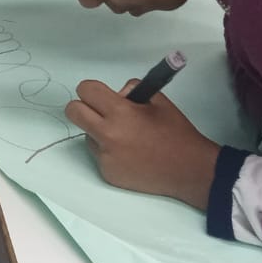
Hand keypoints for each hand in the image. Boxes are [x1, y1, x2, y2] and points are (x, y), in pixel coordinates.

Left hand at [66, 79, 220, 208]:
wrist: (188, 170)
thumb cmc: (176, 135)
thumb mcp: (158, 101)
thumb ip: (133, 90)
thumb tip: (116, 93)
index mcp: (120, 113)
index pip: (86, 90)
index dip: (91, 89)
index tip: (97, 93)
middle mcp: (108, 135)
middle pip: (73, 112)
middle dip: (83, 107)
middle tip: (99, 110)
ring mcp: (105, 157)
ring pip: (86, 134)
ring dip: (98, 131)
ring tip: (127, 136)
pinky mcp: (107, 173)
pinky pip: (98, 154)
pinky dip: (108, 151)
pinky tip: (130, 153)